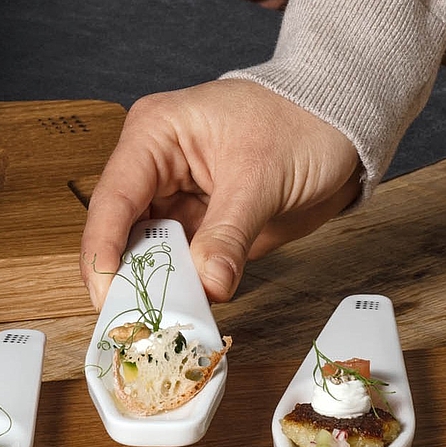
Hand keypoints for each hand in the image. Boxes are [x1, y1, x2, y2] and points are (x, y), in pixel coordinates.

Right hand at [80, 79, 361, 306]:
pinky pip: (180, 263)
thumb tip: (207, 285)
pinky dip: (181, 287)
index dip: (103, 250)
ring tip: (155, 323)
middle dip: (124, 276)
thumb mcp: (262, 178)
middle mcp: (154, 166)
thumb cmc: (301, 123)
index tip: (105, 294)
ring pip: (147, 252)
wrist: (342, 126)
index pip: (114, 198)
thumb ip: (229, 235)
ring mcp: (174, 197)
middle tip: (130, 322)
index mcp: (154, 134)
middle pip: (120, 230)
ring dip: (153, 287)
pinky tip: (183, 311)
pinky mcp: (198, 223)